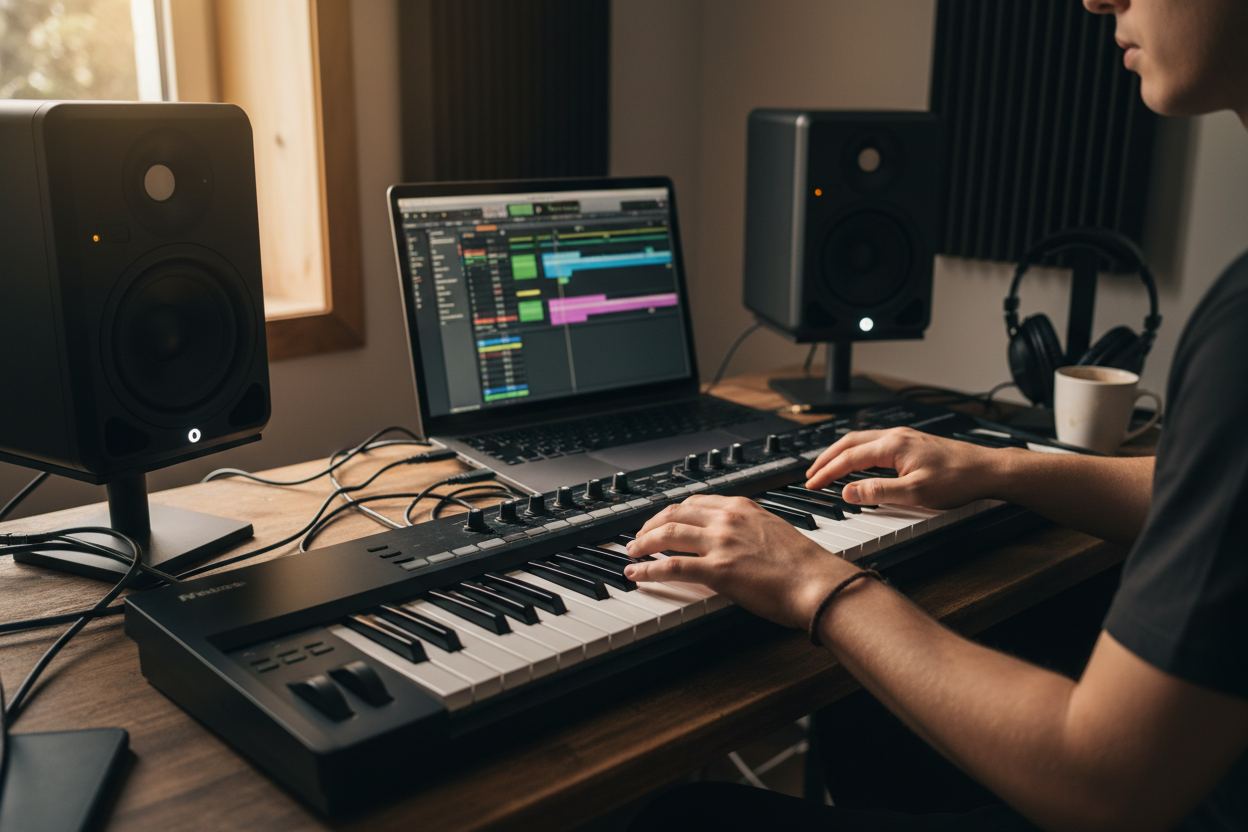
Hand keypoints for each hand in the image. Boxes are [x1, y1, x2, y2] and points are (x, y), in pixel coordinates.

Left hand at [623, 494, 858, 628]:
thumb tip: (733, 540)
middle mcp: (727, 519)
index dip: (672, 512)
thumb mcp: (773, 530)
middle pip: (674, 513)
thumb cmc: (804, 565)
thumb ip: (748, 529)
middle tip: (639, 537)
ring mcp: (720, 543)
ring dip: (643, 543)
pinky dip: (648, 569)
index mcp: (741, 507)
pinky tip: (637, 574)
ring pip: (666, 534)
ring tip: (632, 552)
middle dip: (650, 524)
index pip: (695, 502)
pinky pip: (671, 566)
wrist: (818, 583)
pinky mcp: (717, 570)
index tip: (662, 521)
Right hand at [804, 427, 1003, 508]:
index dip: (827, 472)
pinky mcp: (912, 442)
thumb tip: (848, 492)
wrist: (986, 470)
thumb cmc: (958, 479)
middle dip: (826, 458)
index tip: (812, 484)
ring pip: (861, 440)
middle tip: (811, 474)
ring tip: (828, 467)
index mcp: (892, 446)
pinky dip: (857, 452)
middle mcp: (895, 436)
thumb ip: (878, 493)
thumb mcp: (915, 493)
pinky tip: (859, 461)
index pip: (848, 458)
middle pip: (849, 442)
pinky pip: (874, 443)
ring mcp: (904, 437)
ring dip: (840, 453)